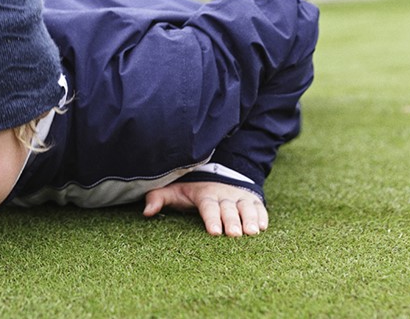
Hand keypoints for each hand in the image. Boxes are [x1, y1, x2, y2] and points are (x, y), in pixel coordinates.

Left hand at [143, 181, 267, 236]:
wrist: (214, 173)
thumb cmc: (190, 190)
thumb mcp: (173, 191)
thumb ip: (158, 198)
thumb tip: (146, 212)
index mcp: (204, 193)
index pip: (208, 206)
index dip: (211, 218)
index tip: (214, 232)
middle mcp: (223, 194)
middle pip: (228, 209)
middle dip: (232, 221)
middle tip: (234, 235)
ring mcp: (238, 196)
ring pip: (245, 207)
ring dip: (249, 219)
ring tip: (252, 233)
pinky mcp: (250, 199)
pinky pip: (258, 206)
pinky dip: (262, 215)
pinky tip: (263, 227)